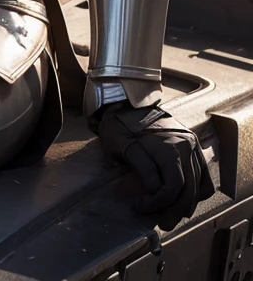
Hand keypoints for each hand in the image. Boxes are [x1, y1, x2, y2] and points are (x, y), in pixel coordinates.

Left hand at [97, 102, 213, 229]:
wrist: (126, 100)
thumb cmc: (120, 123)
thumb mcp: (123, 146)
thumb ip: (143, 170)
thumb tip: (155, 192)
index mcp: (168, 145)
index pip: (172, 186)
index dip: (158, 203)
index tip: (140, 207)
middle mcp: (185, 145)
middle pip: (188, 189)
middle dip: (174, 211)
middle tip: (162, 223)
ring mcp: (192, 144)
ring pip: (199, 185)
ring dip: (186, 204)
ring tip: (171, 214)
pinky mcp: (193, 145)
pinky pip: (203, 175)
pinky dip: (197, 190)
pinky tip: (182, 198)